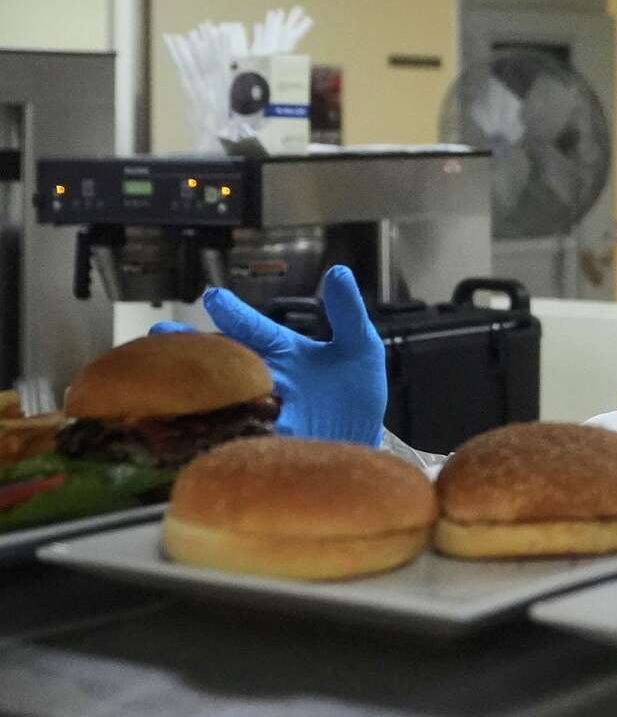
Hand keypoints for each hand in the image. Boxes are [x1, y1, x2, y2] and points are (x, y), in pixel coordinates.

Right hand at [153, 266, 386, 445]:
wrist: (358, 440)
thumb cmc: (353, 387)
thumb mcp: (358, 346)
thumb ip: (347, 313)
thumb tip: (339, 273)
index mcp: (278, 350)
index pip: (254, 328)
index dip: (235, 314)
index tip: (214, 298)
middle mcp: (257, 378)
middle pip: (218, 360)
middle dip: (188, 347)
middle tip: (160, 333)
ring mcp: (252, 412)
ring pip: (214, 396)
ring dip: (188, 387)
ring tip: (158, 378)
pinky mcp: (256, 444)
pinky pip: (228, 437)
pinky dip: (209, 432)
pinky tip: (189, 429)